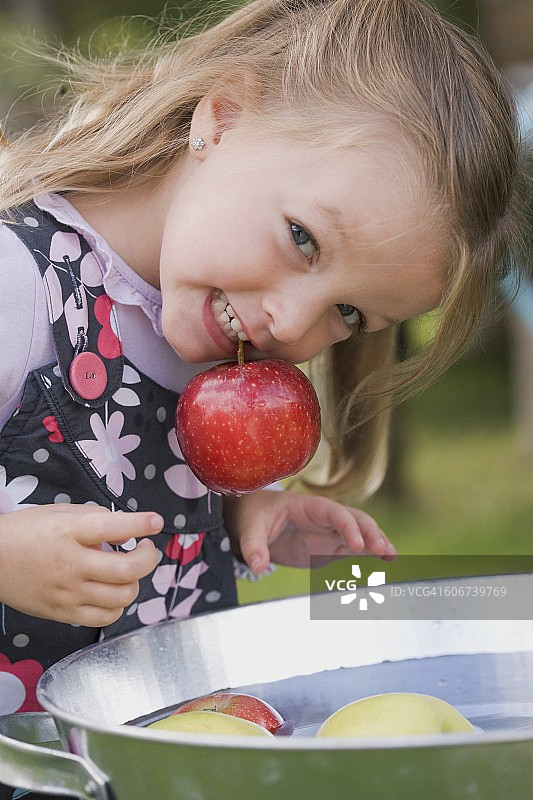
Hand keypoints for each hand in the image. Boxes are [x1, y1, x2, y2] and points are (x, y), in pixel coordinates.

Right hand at [0, 504, 161, 625]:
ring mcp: (69, 592)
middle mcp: (72, 564)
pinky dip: (118, 606)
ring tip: (129, 571)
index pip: (115, 528)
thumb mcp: (58, 512)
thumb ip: (93, 517)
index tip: (155, 522)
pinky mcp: (63, 612)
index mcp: (70, 532)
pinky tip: (114, 592)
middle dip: (148, 558)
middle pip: (127, 569)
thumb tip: (122, 526)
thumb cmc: (24, 533)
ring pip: (122, 597)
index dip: (141, 525)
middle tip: (146, 549)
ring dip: (135, 582)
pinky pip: (104, 618)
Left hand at [223, 490, 395, 574]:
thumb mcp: (249, 527)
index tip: (356, 544)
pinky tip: (384, 562)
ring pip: (359, 533)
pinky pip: (352, 549)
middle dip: (370, 533)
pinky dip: (369, 554)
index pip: (334, 512)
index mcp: (308, 506)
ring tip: (391, 556)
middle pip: (354, 520)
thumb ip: (254, 545)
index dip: (347, 526)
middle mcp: (323, 518)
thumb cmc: (253, 516)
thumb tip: (257, 565)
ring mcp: (328, 532)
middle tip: (384, 551)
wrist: (253, 519)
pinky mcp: (327, 547)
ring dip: (375, 542)